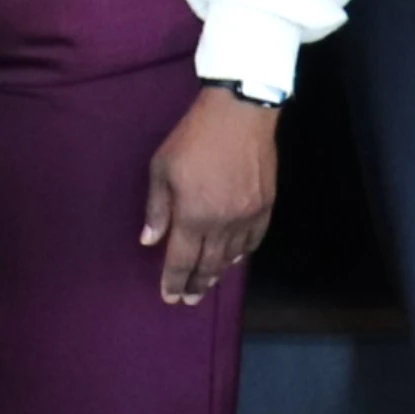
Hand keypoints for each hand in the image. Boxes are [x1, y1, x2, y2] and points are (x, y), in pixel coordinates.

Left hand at [140, 86, 280, 305]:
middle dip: (196, 285)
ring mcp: (247, 217)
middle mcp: (221, 224)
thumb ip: (156, 208)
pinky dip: (242, 255)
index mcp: (193, 216)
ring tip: (208, 284)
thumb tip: (149, 241)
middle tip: (189, 300)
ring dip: (218, 273)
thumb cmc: (193, 138)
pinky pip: (253, 241)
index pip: (181, 260)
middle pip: (208, 265)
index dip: (174, 282)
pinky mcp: (265, 207)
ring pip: (231, 257)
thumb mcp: (162, 168)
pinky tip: (234, 259)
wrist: (239, 114)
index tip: (170, 298)